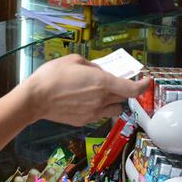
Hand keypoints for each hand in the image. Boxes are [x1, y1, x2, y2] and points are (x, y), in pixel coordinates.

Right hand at [22, 54, 149, 124]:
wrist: (35, 99)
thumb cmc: (52, 75)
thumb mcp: (74, 60)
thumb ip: (92, 66)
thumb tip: (99, 72)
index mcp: (102, 83)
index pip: (132, 89)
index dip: (143, 86)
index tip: (146, 81)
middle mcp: (102, 100)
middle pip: (123, 98)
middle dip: (123, 89)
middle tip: (116, 81)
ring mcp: (94, 113)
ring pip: (114, 109)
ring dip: (113, 101)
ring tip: (100, 93)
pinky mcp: (84, 121)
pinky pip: (99, 114)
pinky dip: (99, 108)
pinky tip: (85, 101)